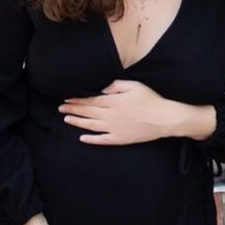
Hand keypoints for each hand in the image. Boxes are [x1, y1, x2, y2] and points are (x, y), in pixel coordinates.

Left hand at [58, 80, 176, 144]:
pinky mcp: (120, 138)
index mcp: (113, 101)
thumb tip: (102, 88)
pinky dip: (91, 139)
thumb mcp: (134, 85)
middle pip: (88, 112)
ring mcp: (114, 128)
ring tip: (67, 119)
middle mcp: (111, 115)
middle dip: (73, 109)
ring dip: (77, 122)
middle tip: (61, 108)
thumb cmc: (150, 100)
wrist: (163, 118)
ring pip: (91, 125)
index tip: (67, 98)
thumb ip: (116, 85)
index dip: (78, 99)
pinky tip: (82, 138)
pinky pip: (102, 140)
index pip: (91, 100)